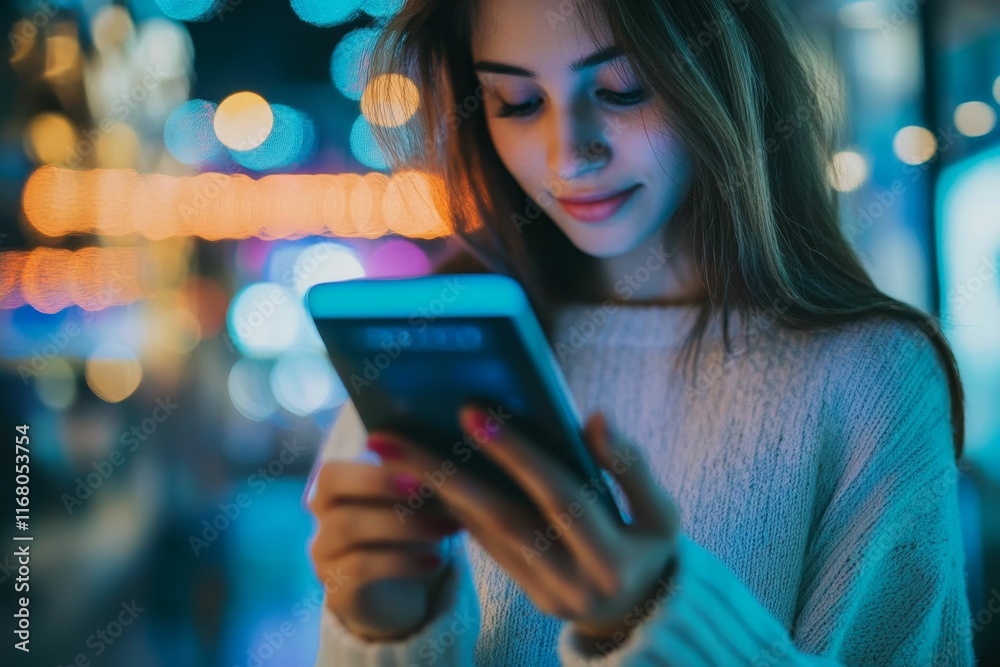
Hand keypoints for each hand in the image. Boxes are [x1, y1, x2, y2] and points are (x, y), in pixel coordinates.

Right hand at [307, 458, 462, 640]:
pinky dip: (402, 561)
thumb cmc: (408, 538)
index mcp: (334, 493)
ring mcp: (324, 557)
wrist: (400, 597)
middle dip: (378, 483)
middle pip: (331, 490)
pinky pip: (360, 568)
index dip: (370, 466)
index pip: (332, 470)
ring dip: (401, 523)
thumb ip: (416, 476)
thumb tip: (435, 449)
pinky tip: (435, 560)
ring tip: (445, 527)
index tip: (414, 468)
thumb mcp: (415, 506)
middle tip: (423, 487)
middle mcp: (321, 521)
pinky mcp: (337, 592)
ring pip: (347, 527)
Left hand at [366, 406, 680, 644]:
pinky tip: (417, 475)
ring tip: (389, 450)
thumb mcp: (661, 513)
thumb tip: (595, 418)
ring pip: (481, 533)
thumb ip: (632, 467)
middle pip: (500, 518)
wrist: (643, 612)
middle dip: (444, 473)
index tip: (472, 411)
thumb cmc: (651, 546)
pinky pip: (483, 545)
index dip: (519, 455)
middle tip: (390, 438)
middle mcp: (571, 580)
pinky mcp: (523, 592)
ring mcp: (542, 591)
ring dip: (432, 490)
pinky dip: (451, 508)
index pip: (559, 497)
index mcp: (611, 556)